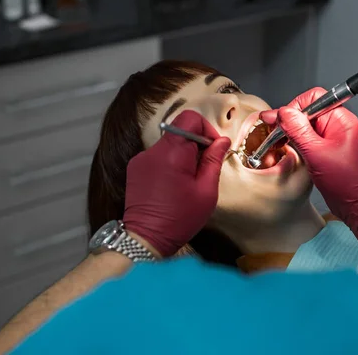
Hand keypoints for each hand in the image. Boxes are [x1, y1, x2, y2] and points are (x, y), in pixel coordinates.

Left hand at [122, 110, 230, 257]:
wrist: (146, 239)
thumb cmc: (180, 219)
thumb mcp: (206, 191)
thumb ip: (214, 161)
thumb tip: (222, 141)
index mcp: (173, 154)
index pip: (190, 118)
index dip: (205, 129)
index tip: (212, 148)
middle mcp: (153, 151)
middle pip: (179, 131)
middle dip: (196, 145)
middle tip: (203, 169)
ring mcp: (141, 159)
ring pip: (169, 144)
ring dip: (182, 155)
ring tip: (187, 181)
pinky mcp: (135, 168)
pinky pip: (158, 156)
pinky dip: (169, 163)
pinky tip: (172, 185)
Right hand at [261, 88, 357, 248]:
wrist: (357, 205)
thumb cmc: (347, 182)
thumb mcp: (316, 153)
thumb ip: (298, 130)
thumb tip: (284, 112)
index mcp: (339, 119)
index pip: (313, 99)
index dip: (293, 107)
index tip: (279, 120)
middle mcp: (336, 125)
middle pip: (306, 112)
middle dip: (288, 122)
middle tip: (273, 132)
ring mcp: (331, 138)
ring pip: (305, 127)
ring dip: (290, 134)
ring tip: (277, 142)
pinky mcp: (326, 150)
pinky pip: (308, 140)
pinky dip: (295, 143)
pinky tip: (287, 149)